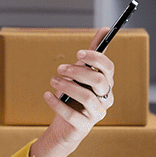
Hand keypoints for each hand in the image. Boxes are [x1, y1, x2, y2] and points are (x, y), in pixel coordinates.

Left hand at [29, 27, 115, 156]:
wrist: (64, 124)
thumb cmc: (74, 94)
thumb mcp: (80, 72)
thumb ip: (92, 52)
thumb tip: (105, 29)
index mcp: (106, 83)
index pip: (108, 68)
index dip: (95, 59)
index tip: (78, 53)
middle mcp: (106, 98)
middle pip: (99, 81)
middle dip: (78, 72)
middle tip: (60, 68)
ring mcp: (97, 114)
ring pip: (88, 98)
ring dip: (67, 86)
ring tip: (53, 81)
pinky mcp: (85, 127)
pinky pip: (73, 115)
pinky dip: (57, 104)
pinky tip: (47, 95)